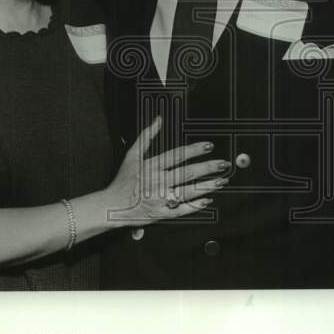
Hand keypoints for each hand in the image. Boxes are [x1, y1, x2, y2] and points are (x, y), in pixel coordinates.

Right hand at [101, 116, 228, 225]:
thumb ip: (146, 136)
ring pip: (188, 191)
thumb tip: (158, 120)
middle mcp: (158, 181)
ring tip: (221, 181)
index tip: (209, 146)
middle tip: (223, 164)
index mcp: (152, 166)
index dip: (194, 150)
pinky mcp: (161, 213)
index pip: (177, 156)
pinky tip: (207, 200)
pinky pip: (181, 210)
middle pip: (187, 173)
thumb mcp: (132, 155)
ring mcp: (160, 198)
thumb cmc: (122, 181)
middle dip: (208, 168)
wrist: (111, 206)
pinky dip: (195, 206)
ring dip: (207, 186)